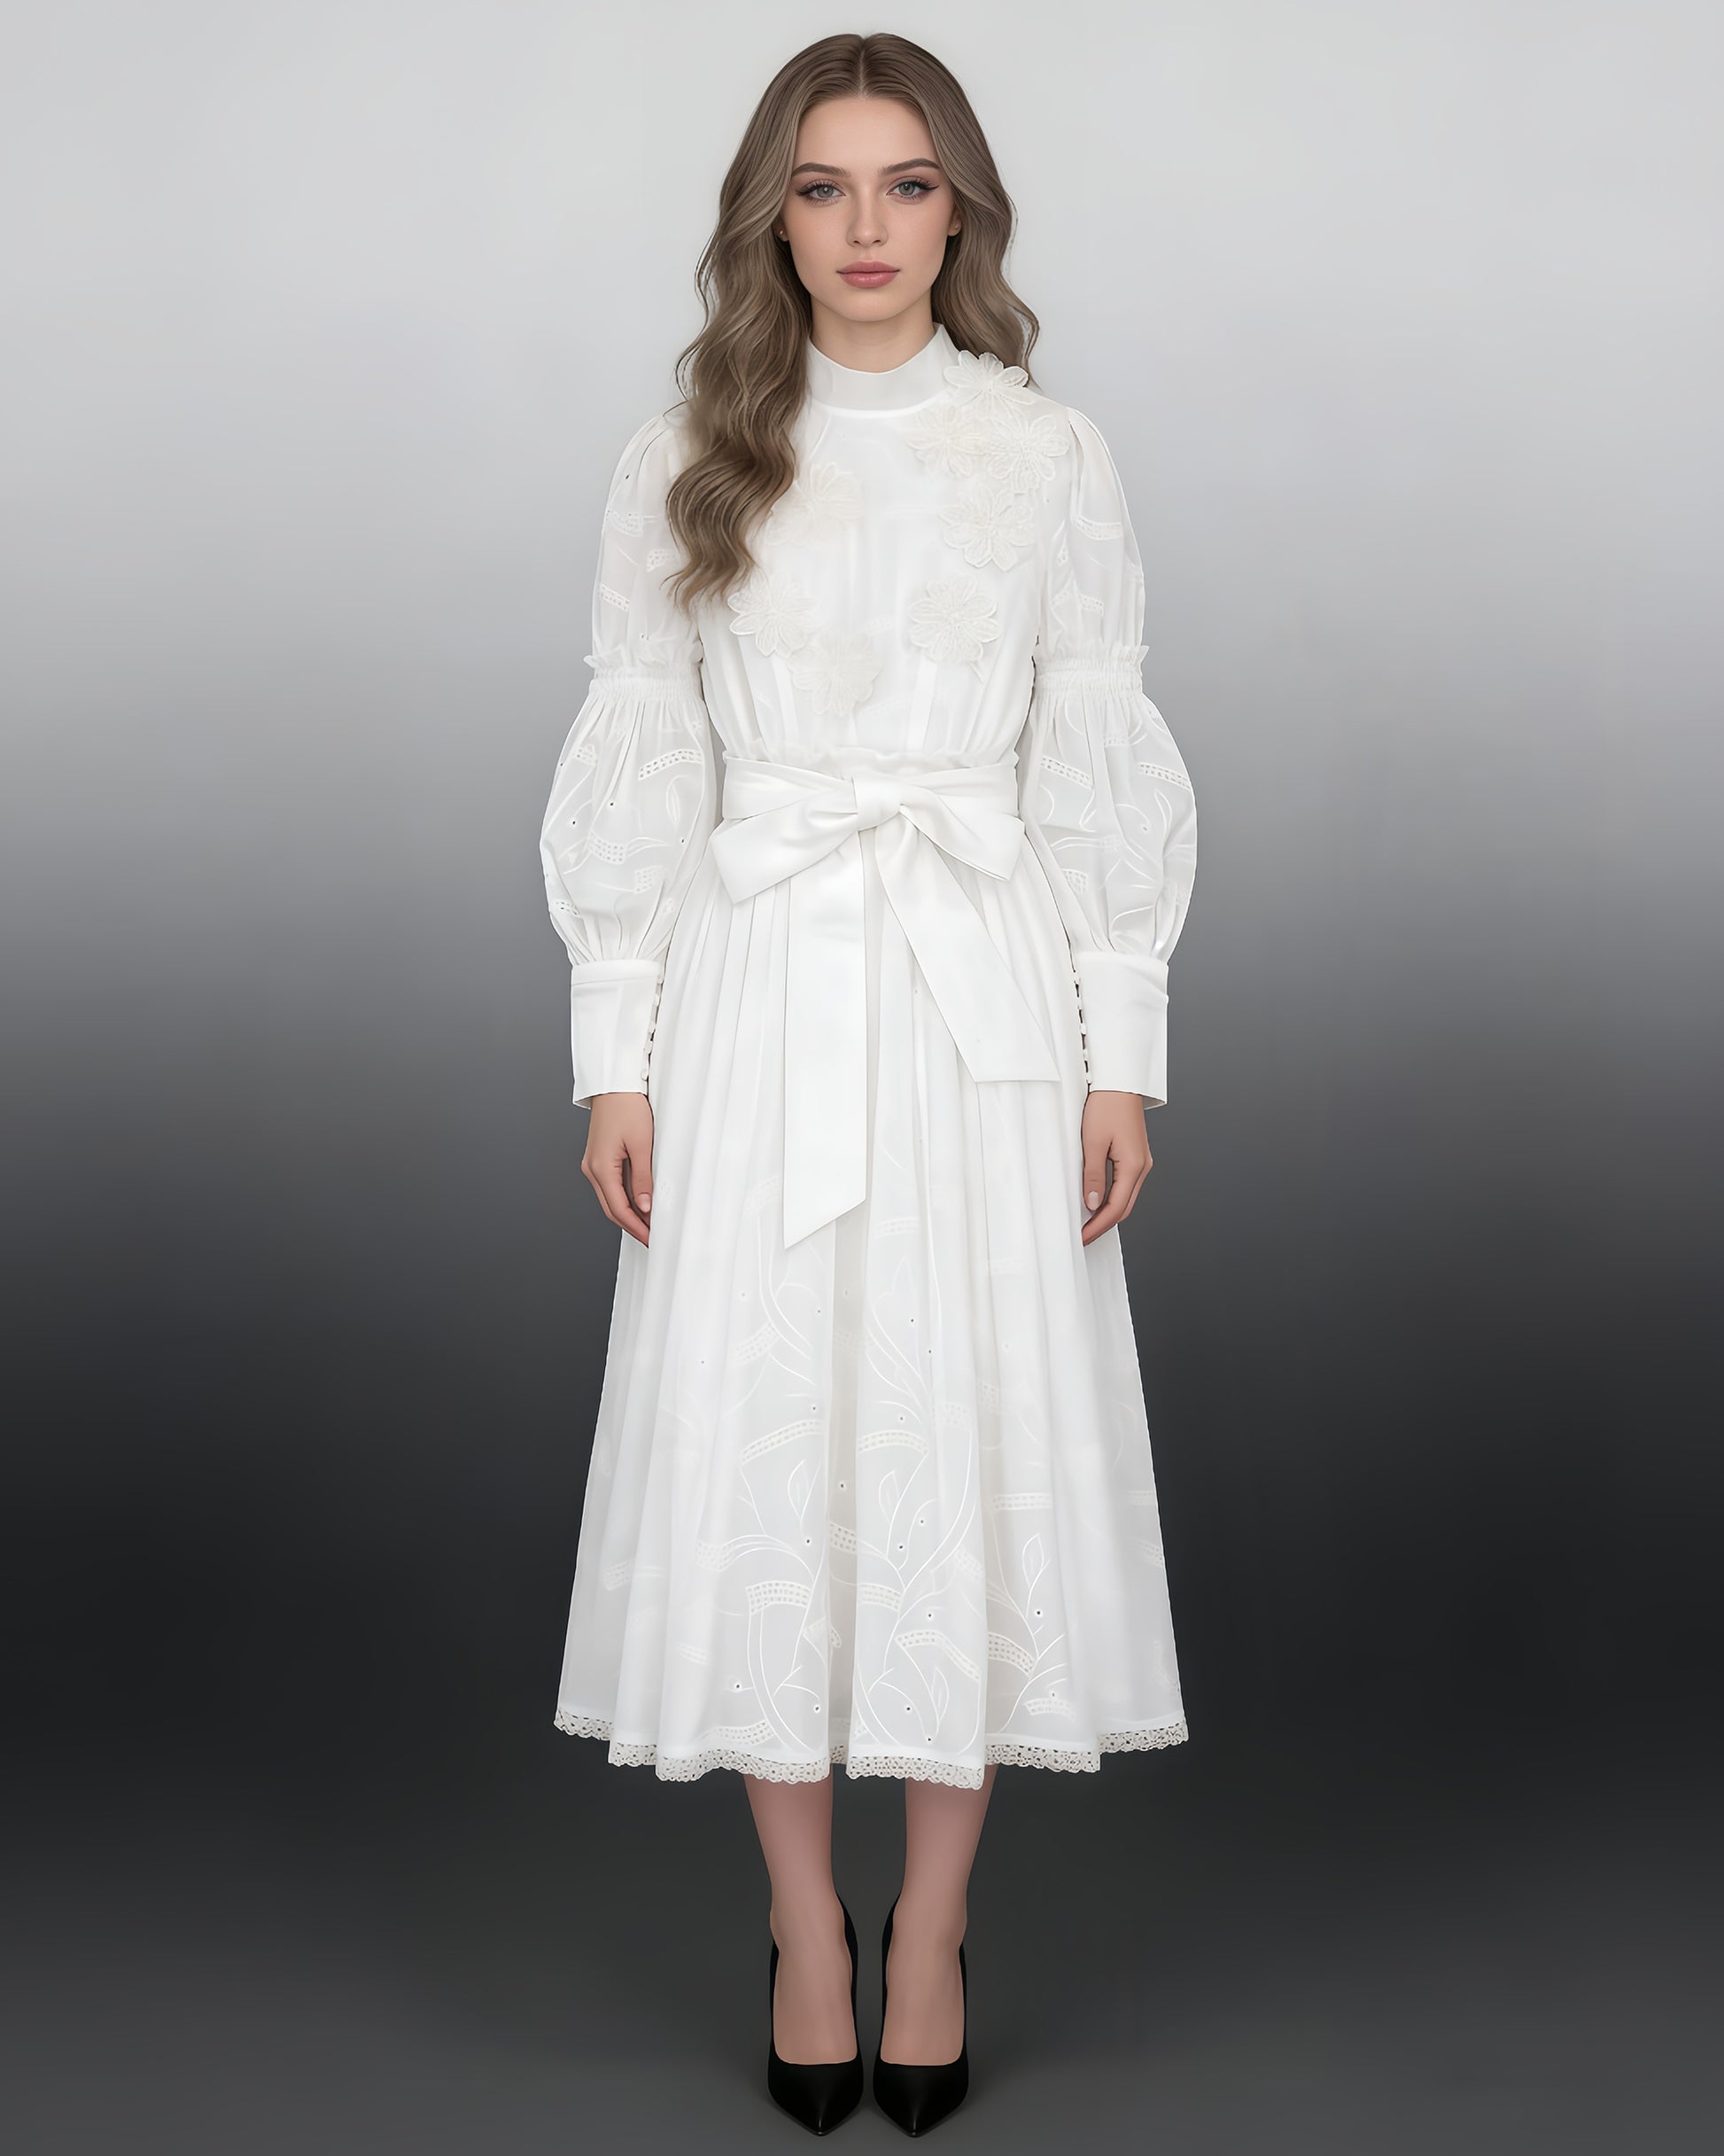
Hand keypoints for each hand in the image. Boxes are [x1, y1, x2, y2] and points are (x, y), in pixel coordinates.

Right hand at [583, 1092, 654, 1246]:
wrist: (614, 1085)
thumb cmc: (627, 1108)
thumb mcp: (642, 1145)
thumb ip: (642, 1179)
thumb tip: (645, 1207)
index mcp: (600, 1168)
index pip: (619, 1209)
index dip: (636, 1227)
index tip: (651, 1239)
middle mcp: (591, 1169)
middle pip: (612, 1208)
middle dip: (632, 1225)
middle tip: (651, 1238)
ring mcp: (593, 1164)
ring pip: (610, 1198)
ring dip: (629, 1213)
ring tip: (649, 1223)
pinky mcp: (598, 1158)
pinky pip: (610, 1185)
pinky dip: (624, 1198)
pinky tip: (639, 1203)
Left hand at [1079, 1090, 1151, 1244]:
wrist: (1119, 1082)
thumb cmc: (1106, 1106)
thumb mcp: (1093, 1142)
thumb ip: (1092, 1175)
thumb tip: (1092, 1203)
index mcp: (1133, 1166)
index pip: (1116, 1208)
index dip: (1098, 1226)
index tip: (1083, 1237)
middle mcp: (1142, 1167)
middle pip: (1124, 1206)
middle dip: (1103, 1224)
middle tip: (1083, 1236)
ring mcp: (1141, 1161)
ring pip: (1126, 1197)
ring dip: (1108, 1212)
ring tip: (1087, 1223)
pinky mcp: (1135, 1155)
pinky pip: (1125, 1184)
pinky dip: (1112, 1198)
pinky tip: (1098, 1202)